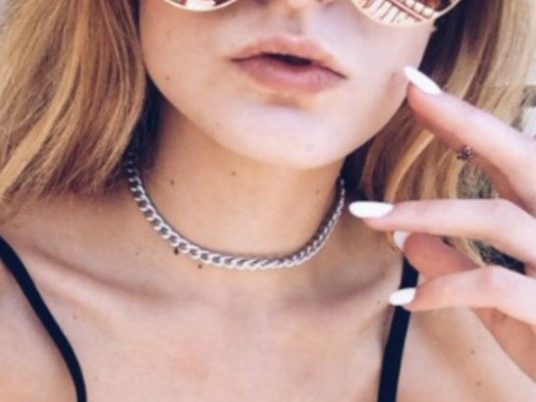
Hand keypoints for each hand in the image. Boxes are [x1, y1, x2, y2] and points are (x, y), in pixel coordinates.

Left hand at [349, 66, 535, 381]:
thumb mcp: (497, 298)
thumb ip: (455, 264)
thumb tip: (407, 236)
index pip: (507, 153)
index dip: (462, 118)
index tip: (416, 87)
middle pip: (521, 155)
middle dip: (464, 121)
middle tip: (410, 94)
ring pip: (495, 217)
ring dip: (423, 214)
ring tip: (369, 217)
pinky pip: (492, 286)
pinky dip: (441, 288)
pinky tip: (404, 299)